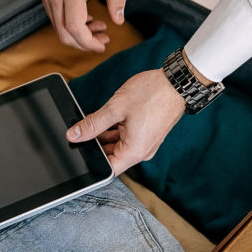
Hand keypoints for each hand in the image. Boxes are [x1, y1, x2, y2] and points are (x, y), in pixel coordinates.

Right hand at [27, 0, 127, 51]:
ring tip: (99, 26)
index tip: (103, 45)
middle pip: (64, 34)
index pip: (75, 27)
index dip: (89, 43)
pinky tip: (86, 15)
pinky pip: (54, 15)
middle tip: (103, 40)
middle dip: (84, 44)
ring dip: (78, 33)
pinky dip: (69, 22)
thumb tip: (118, 19)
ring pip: (58, 27)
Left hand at [67, 69, 184, 174]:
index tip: (79, 152)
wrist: (176, 82)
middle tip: (84, 129)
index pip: (107, 169)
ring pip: (118, 145)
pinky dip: (116, 129)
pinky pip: (127, 137)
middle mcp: (141, 152)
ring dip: (105, 135)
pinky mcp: (148, 134)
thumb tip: (74, 135)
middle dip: (96, 145)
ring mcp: (146, 143)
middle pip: (112, 156)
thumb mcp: (115, 108)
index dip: (91, 163)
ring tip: (98, 118)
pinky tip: (109, 117)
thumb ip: (92, 124)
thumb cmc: (152, 94)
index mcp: (134, 151)